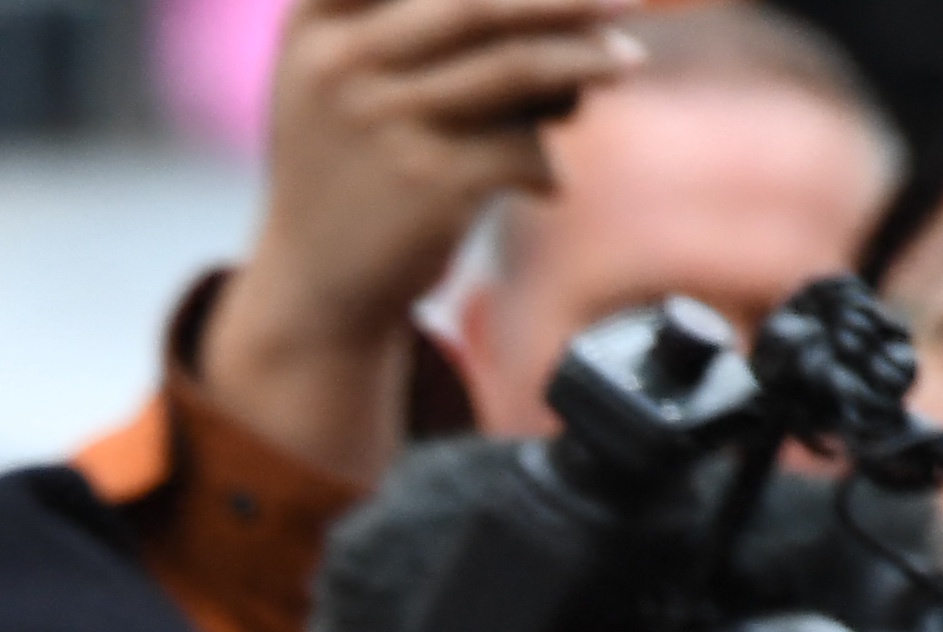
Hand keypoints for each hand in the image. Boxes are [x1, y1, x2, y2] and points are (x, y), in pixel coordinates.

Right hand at [205, 0, 645, 483]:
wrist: (313, 292)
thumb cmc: (354, 166)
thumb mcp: (356, 78)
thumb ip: (424, 26)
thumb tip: (575, 4)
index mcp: (316, 18)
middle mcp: (339, 61)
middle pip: (482, 0)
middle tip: (630, 2)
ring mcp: (379, 121)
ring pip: (516, 66)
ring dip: (586, 62)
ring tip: (625, 62)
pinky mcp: (425, 185)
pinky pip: (523, 145)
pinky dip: (547, 159)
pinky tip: (543, 182)